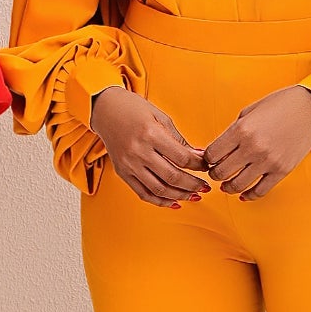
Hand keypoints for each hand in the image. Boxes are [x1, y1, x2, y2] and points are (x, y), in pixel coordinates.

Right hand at [88, 86, 207, 207]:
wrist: (104, 109)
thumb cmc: (134, 109)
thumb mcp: (160, 117)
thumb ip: (179, 140)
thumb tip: (199, 157)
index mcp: (150, 134)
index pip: (182, 158)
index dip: (199, 165)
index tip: (206, 166)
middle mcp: (138, 151)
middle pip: (173, 177)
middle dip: (194, 185)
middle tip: (206, 186)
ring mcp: (129, 164)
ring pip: (160, 189)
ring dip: (181, 196)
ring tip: (194, 196)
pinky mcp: (122, 172)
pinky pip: (143, 193)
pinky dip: (160, 201)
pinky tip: (175, 202)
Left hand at [202, 86, 310, 198]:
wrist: (310, 108)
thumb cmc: (278, 105)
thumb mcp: (248, 113)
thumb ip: (231, 132)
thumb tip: (215, 151)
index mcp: (241, 130)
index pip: (211, 154)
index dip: (207, 159)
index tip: (209, 159)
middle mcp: (252, 148)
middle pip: (221, 172)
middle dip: (214, 174)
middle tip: (215, 172)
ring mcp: (268, 161)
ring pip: (237, 185)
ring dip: (227, 187)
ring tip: (226, 184)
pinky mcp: (282, 171)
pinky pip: (259, 191)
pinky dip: (248, 195)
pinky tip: (243, 194)